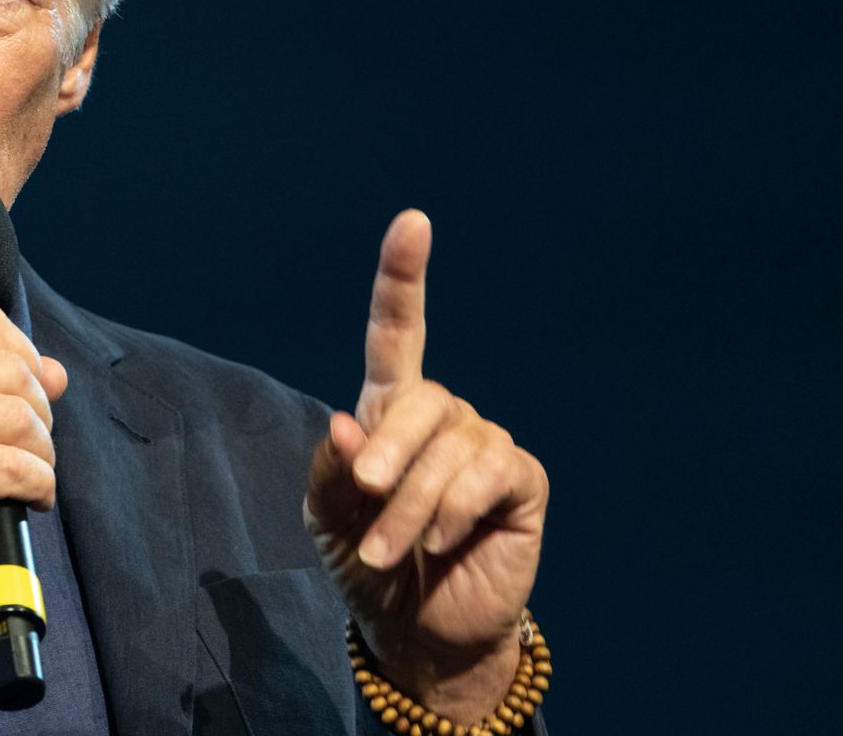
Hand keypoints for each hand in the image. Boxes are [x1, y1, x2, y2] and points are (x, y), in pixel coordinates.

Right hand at [0, 302, 68, 613]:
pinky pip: (14, 468)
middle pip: (12, 372)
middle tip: (25, 450)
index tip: (21, 399)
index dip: (23, 359)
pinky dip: (37, 485)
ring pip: (20, 418)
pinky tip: (31, 498)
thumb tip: (56, 372)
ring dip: (41, 454)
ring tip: (26, 476)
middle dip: (38, 415)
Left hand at [303, 211, 548, 722]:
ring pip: (450, 450)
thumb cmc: (367, 560)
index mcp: (388, 409)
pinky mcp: (521, 481)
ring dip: (413, 507)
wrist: (418, 627)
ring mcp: (486, 444)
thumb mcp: (329, 519)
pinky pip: (488, 476)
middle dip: (388, 454)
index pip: (398, 331)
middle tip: (367, 501)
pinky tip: (446, 542)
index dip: (404, 276)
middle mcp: (442, 416)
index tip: (414, 223)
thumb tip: (344, 423)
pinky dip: (454, 512)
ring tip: (394, 550)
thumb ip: (332, 471)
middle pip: (421, 399)